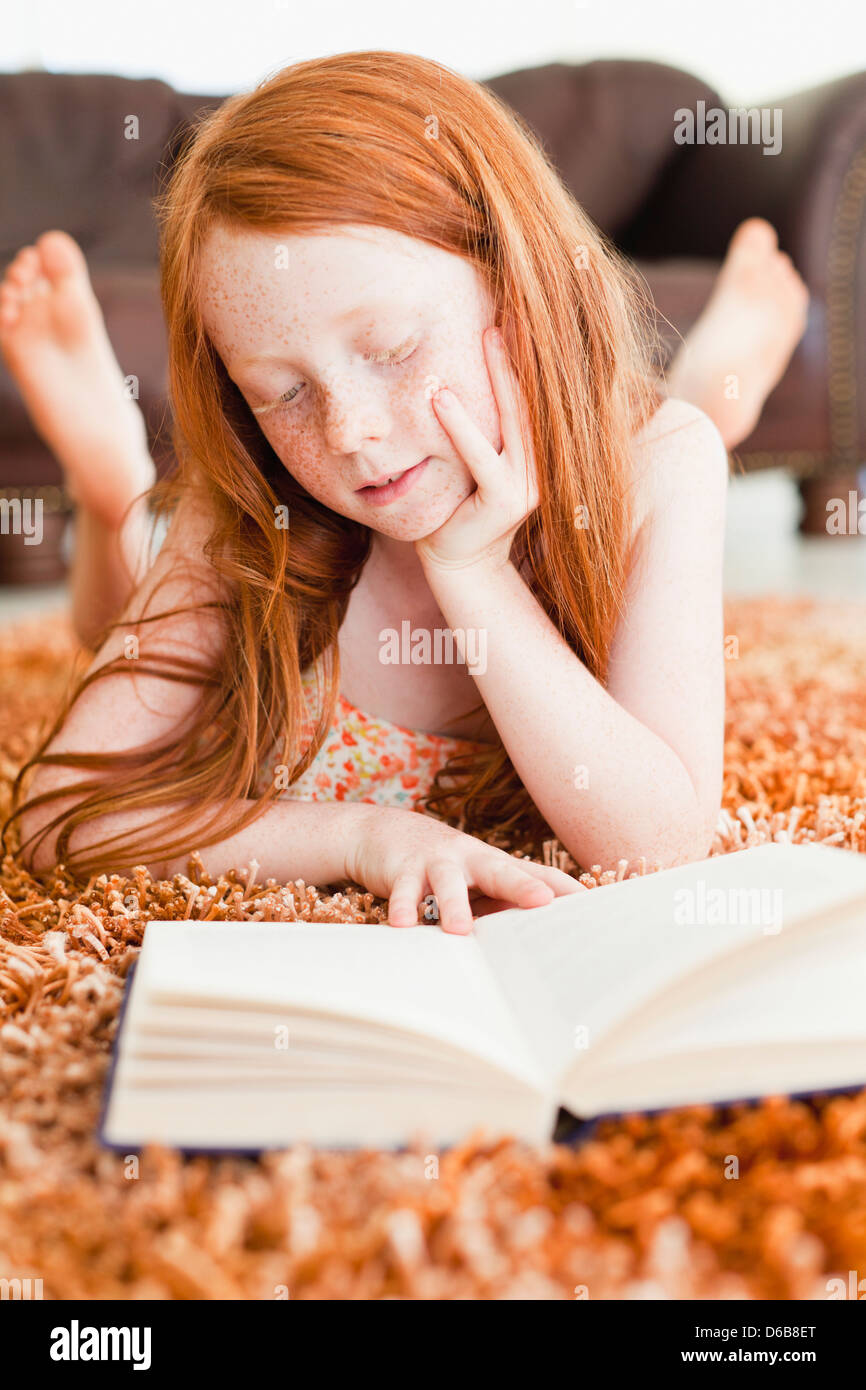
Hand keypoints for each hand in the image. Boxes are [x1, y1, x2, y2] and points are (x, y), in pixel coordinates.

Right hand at [344, 804, 585, 934]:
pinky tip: (403, 924)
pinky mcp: (402, 868)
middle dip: (521, 887)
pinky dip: (403, 907)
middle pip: (499, 870)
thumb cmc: (441, 866)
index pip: (536, 875)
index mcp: (494, 865)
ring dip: (454, 905)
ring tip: (459, 930)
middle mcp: (470, 859)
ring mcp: (436, 861)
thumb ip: (501, 905)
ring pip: (448, 882)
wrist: (381, 831)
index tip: (590, 903)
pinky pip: (404, 889)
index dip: (562, 888)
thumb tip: (538, 939)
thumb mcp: (474, 883)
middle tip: (542, 903)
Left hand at [414, 327, 539, 573]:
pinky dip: (460, 425)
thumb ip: (493, 418)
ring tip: (486, 334)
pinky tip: (440, 398)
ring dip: (499, 376)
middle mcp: (546, 463)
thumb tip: (480, 356)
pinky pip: (481, 455)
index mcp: (545, 449)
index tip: (522, 306)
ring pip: (515, 419)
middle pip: (537, 396)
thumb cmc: (461, 500)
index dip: (534, 351)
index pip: (541, 391)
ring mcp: (529, 483)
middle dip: (526, 351)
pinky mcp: (506, 500)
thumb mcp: (483, 451)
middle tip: (512, 304)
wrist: (458, 560)